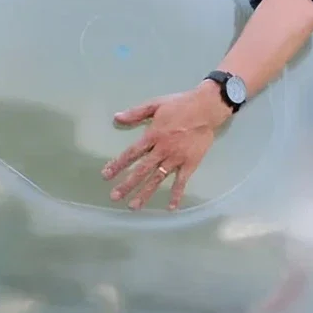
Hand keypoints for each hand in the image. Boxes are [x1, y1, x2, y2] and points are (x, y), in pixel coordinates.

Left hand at [102, 81, 232, 210]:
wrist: (207, 108)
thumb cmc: (180, 105)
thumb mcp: (155, 104)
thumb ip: (136, 113)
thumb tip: (116, 118)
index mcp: (153, 135)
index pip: (132, 153)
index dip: (118, 164)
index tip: (106, 175)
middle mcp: (162, 150)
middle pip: (142, 170)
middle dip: (127, 185)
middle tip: (114, 196)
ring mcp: (176, 159)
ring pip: (158, 179)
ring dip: (145, 193)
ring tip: (133, 206)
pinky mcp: (190, 164)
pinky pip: (181, 182)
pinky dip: (176, 195)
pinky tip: (171, 208)